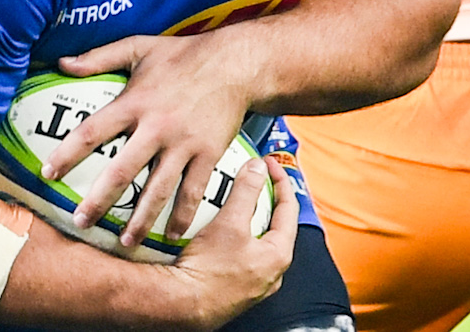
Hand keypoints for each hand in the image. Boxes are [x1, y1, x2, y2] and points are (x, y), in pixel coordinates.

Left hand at [41, 32, 256, 246]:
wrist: (236, 63)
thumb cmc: (183, 54)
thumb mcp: (139, 47)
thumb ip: (99, 56)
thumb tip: (62, 64)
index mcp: (134, 102)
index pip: (92, 131)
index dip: (67, 154)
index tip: (47, 175)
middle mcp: (157, 127)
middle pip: (122, 171)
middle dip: (99, 201)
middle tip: (80, 222)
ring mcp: (184, 144)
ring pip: (158, 189)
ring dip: (140, 219)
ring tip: (125, 242)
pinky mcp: (208, 154)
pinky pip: (193, 191)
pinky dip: (183, 216)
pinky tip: (171, 236)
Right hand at [169, 156, 298, 330]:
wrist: (180, 305)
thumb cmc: (208, 271)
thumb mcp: (230, 223)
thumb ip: (246, 191)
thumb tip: (256, 168)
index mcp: (278, 255)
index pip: (289, 208)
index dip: (280, 180)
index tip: (268, 164)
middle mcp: (270, 272)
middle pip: (273, 225)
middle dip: (263, 200)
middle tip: (252, 180)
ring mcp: (252, 282)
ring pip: (254, 242)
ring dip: (245, 219)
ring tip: (229, 202)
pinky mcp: (232, 288)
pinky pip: (236, 255)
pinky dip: (229, 238)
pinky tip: (210, 231)